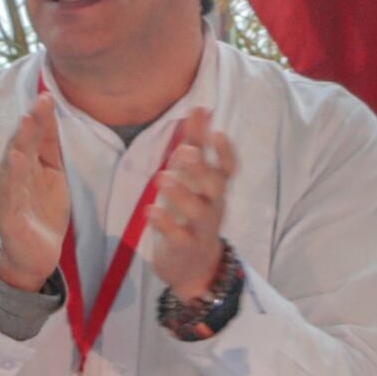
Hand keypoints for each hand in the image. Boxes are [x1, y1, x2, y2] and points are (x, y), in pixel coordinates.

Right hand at [0, 104, 73, 298]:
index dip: (39, 118)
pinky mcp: (8, 215)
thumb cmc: (42, 212)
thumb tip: (49, 111)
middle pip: (19, 146)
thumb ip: (49, 145)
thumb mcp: (52, 174)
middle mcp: (10, 176)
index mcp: (22, 165)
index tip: (48, 96)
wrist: (35, 257)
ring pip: (12, 165)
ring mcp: (7, 195)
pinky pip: (9, 193)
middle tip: (38, 104)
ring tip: (26, 123)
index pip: (31, 137)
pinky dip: (12, 176)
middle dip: (29, 125)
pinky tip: (16, 160)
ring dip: (18, 143)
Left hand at [141, 110, 234, 300]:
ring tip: (162, 177)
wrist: (195, 267)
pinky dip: (164, 223)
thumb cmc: (192, 214)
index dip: (224, 151)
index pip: (227, 168)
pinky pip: (178, 236)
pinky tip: (150, 210)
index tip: (215, 131)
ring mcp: (201, 229)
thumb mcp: (193, 179)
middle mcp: (213, 207)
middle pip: (215, 187)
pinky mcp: (184, 247)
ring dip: (181, 193)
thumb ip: (196, 145)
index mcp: (214, 189)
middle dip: (201, 169)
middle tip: (184, 151)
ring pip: (198, 211)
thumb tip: (199, 108)